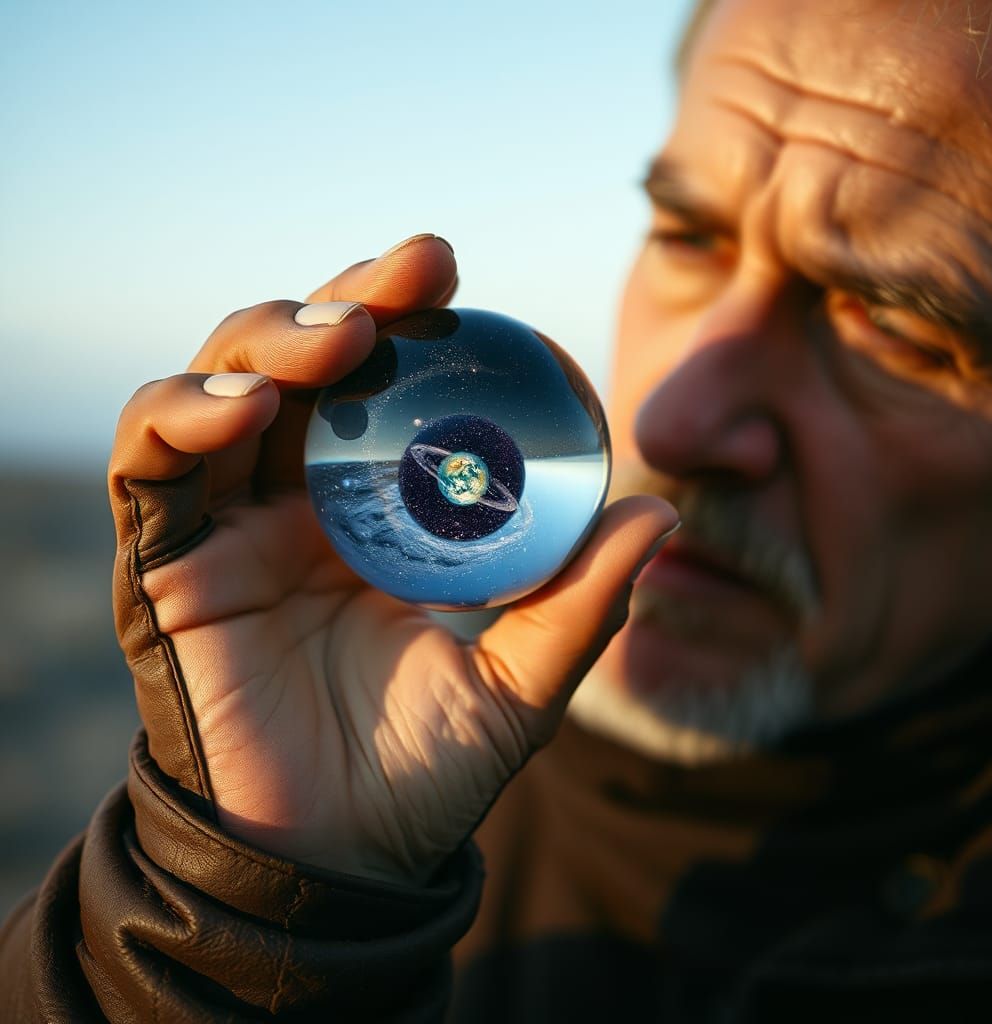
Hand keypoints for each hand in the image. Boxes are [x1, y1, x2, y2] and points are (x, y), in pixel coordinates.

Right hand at [109, 234, 677, 883]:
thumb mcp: (521, 682)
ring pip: (216, 387)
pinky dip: (182, 415)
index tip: (457, 280)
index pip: (378, 389)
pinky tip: (248, 407)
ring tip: (341, 340)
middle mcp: (292, 503)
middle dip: (349, 300)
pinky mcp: (161, 564)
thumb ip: (581, 602)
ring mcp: (223, 527)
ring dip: (269, 340)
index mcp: (371, 514)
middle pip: (297, 362)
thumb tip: (659, 515)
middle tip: (418, 271)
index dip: (409, 322)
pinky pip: (147, 465)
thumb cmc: (421, 771)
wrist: (338, 862)